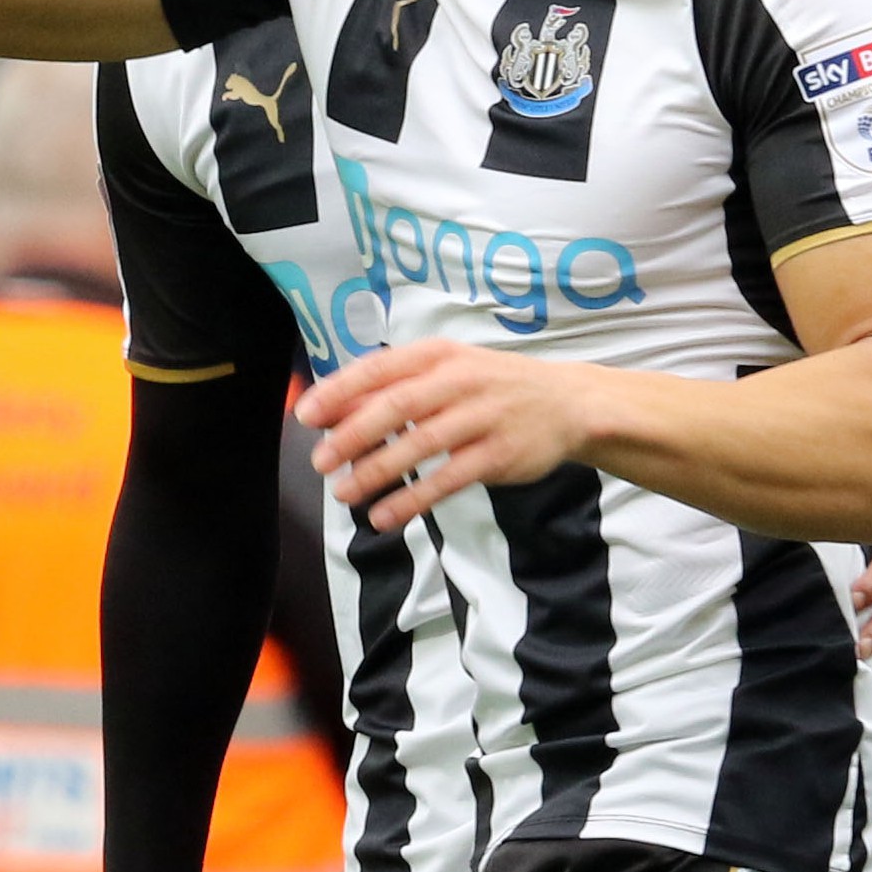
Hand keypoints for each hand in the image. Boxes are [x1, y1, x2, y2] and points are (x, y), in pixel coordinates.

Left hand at [298, 340, 608, 530]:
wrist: (566, 404)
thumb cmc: (490, 387)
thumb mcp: (445, 373)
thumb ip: (391, 388)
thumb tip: (330, 411)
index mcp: (438, 355)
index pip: (378, 369)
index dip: (338, 392)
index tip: (305, 416)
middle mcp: (459, 380)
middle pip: (396, 406)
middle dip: (352, 435)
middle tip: (321, 462)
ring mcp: (482, 417)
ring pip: (421, 445)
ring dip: (377, 472)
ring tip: (345, 494)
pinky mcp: (498, 454)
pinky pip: (447, 479)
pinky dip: (413, 499)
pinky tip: (385, 516)